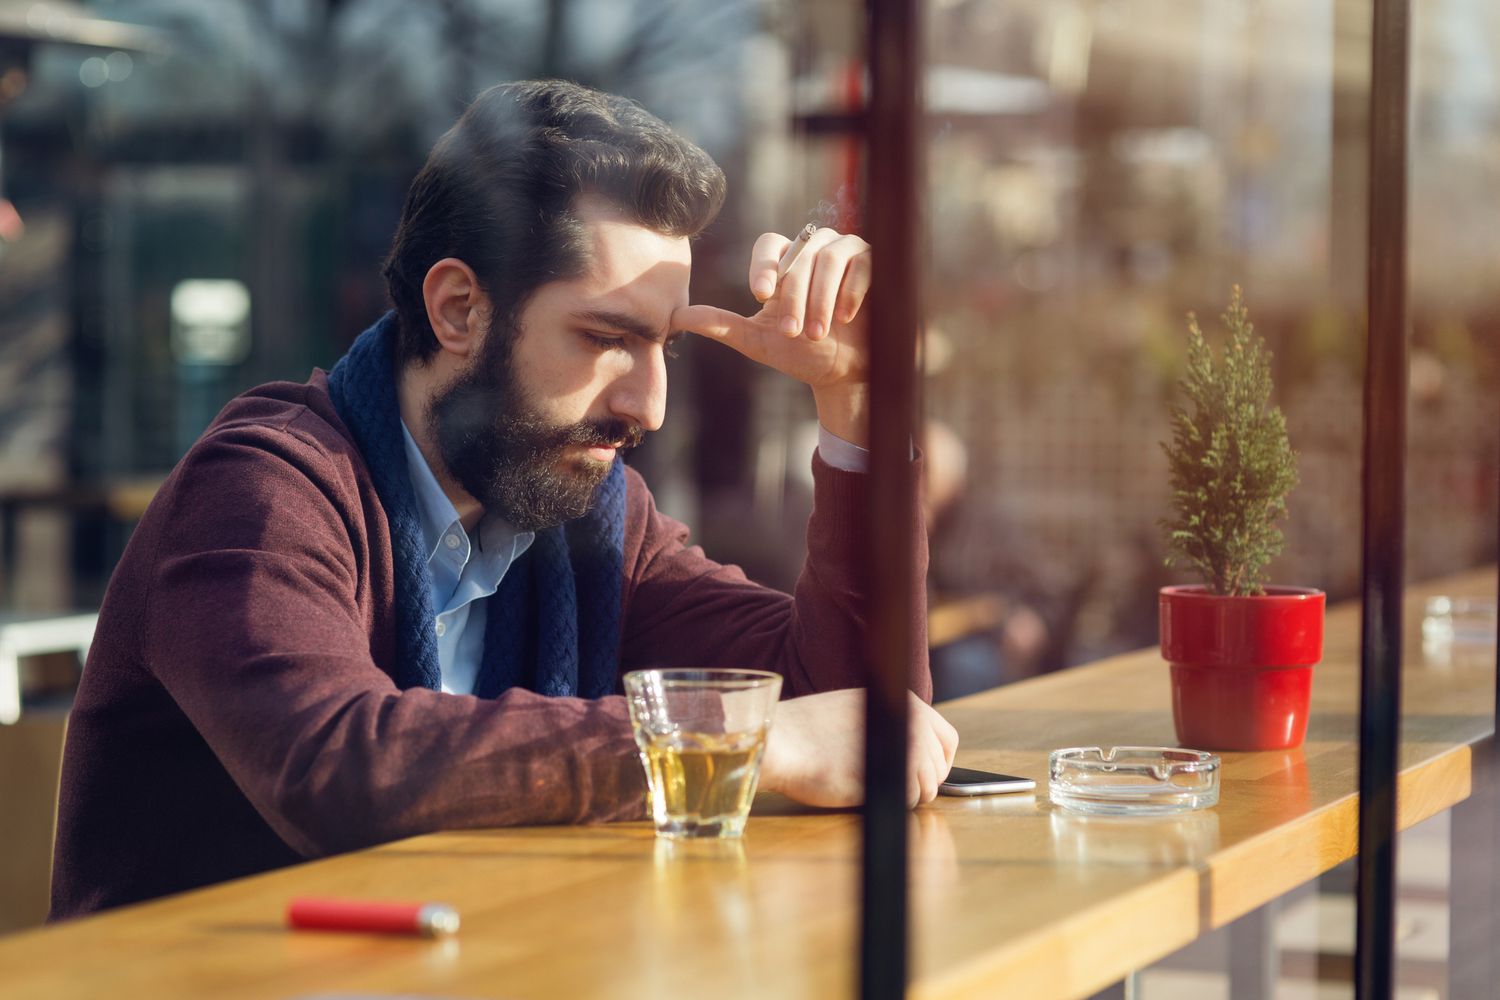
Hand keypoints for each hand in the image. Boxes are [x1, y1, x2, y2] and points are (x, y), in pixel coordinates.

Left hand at [671, 228, 871, 390]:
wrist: (845, 373)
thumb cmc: (802, 354)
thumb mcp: (757, 341)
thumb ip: (721, 324)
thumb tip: (677, 317)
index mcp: (785, 262)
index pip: (769, 242)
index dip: (763, 263)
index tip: (760, 295)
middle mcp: (814, 249)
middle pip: (800, 255)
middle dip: (795, 297)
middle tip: (793, 332)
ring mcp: (846, 252)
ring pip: (830, 257)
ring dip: (821, 297)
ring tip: (818, 334)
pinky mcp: (874, 262)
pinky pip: (862, 262)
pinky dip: (851, 290)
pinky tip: (845, 318)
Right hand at [758, 688, 958, 808]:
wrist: (783, 741)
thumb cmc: (809, 731)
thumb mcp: (856, 710)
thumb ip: (888, 720)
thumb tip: (916, 748)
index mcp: (903, 699)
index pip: (947, 738)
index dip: (938, 762)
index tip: (922, 775)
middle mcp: (912, 717)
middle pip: (940, 766)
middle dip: (923, 783)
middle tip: (892, 787)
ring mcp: (906, 744)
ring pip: (929, 785)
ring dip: (908, 794)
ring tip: (875, 786)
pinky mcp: (895, 771)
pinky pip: (909, 799)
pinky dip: (892, 802)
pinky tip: (866, 790)